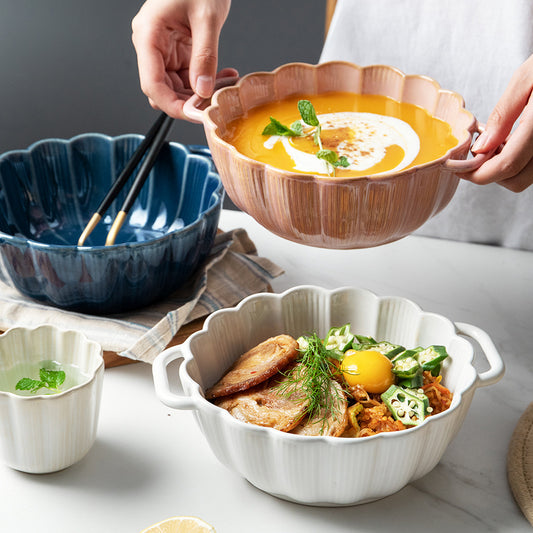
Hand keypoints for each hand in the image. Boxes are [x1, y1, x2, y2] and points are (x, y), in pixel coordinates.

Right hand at [131, 0, 237, 119]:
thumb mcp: (207, 18)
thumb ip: (205, 57)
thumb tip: (203, 91)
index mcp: (149, 34)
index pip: (152, 84)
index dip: (173, 106)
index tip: (195, 115)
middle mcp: (152, 44)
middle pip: (163, 90)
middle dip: (190, 100)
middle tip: (215, 102)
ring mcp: (164, 49)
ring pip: (177, 87)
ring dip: (201, 93)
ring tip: (225, 85)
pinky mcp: (177, 51)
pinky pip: (188, 77)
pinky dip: (206, 81)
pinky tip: (224, 76)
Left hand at [462, 54, 532, 191]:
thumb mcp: (526, 78)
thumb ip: (503, 115)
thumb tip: (480, 148)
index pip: (505, 167)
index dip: (475, 173)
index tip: (455, 166)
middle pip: (515, 181)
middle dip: (489, 173)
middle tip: (475, 152)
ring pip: (525, 177)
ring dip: (504, 168)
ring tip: (495, 141)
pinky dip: (518, 161)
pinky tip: (510, 140)